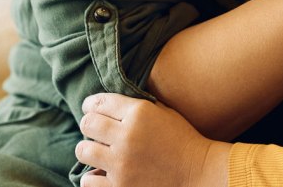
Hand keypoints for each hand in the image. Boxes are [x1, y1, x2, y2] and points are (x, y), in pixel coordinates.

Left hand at [75, 93, 229, 186]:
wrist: (199, 172)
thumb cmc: (181, 140)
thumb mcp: (162, 112)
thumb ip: (133, 106)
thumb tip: (103, 104)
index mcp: (139, 113)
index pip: (98, 102)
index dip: (90, 105)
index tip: (90, 109)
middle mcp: (127, 136)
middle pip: (87, 124)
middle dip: (89, 126)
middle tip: (95, 132)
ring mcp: (122, 164)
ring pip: (83, 151)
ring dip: (88, 150)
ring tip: (97, 153)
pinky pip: (89, 181)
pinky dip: (93, 177)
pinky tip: (102, 174)